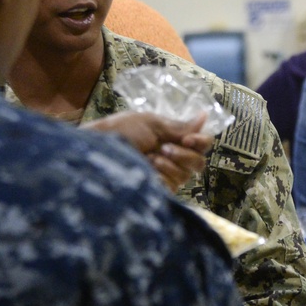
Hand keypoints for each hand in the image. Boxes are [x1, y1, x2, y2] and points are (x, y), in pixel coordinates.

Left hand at [83, 112, 213, 191]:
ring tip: (149, 158)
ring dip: (170, 164)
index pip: (202, 143)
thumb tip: (205, 116)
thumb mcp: (153, 124)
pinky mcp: (158, 190)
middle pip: (199, 162)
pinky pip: (174, 186)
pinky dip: (163, 176)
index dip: (201, 141)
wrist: (100, 150)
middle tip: (163, 148)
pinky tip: (148, 170)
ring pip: (186, 175)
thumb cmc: (122, 131)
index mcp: (173, 139)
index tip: (188, 138)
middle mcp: (173, 158)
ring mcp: (166, 176)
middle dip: (185, 154)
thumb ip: (180, 127)